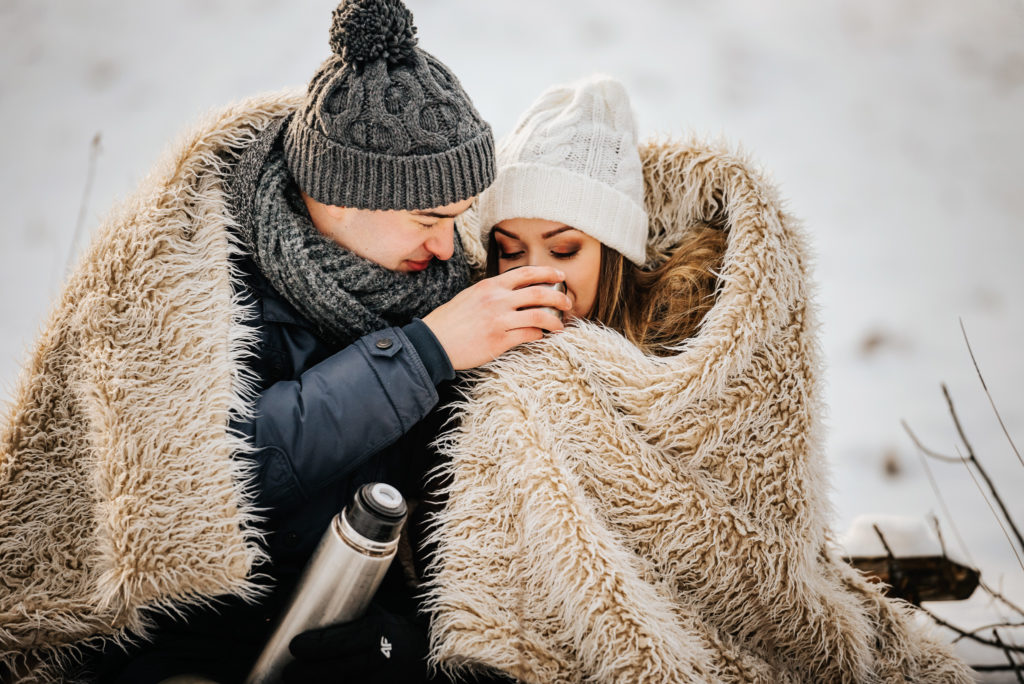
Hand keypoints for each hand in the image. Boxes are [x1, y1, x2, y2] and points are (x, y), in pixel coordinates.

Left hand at [283, 603, 428, 682]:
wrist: (427, 657)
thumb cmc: (397, 633)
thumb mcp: (377, 617)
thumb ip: (350, 617)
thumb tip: (310, 610)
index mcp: (379, 631)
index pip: (342, 641)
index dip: (315, 646)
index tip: (294, 646)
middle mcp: (381, 656)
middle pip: (338, 670)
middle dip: (308, 673)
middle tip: (287, 673)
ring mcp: (381, 680)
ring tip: (295, 682)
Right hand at [422, 266, 570, 369]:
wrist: (434, 342)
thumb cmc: (450, 321)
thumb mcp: (470, 296)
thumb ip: (493, 292)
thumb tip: (514, 293)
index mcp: (490, 286)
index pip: (526, 273)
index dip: (547, 273)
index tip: (560, 277)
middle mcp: (497, 300)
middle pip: (538, 293)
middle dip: (559, 298)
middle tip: (567, 303)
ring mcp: (499, 320)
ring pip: (539, 316)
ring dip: (554, 321)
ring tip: (559, 326)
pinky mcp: (499, 340)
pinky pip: (528, 335)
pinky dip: (538, 335)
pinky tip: (540, 337)